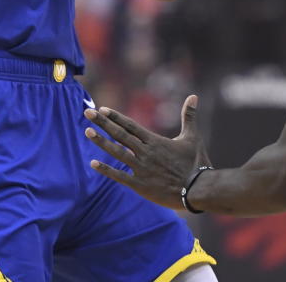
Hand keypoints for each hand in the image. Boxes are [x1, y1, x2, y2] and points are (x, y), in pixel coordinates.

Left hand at [84, 95, 210, 210]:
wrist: (198, 189)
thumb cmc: (196, 163)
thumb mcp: (192, 137)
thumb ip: (189, 116)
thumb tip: (193, 96)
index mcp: (155, 141)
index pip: (131, 125)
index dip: (115, 117)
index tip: (102, 109)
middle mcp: (145, 152)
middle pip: (120, 134)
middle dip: (102, 123)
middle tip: (87, 112)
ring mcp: (141, 168)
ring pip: (117, 152)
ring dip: (101, 142)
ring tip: (87, 131)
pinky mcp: (140, 185)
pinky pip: (119, 176)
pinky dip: (106, 169)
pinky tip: (93, 163)